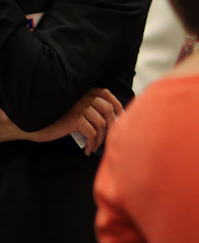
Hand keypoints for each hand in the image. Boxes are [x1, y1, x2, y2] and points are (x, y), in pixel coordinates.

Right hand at [2, 88, 122, 155]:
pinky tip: (87, 150)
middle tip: (109, 138)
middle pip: (108, 110)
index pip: (107, 95)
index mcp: (84, 92)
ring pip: (102, 124)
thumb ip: (89, 109)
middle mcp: (83, 97)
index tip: (121, 118)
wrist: (32, 124)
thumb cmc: (54, 119)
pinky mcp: (75, 119)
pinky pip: (92, 134)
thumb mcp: (73, 109)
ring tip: (94, 146)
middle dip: (112, 126)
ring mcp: (80, 107)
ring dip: (101, 139)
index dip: (118, 106)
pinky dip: (92, 144)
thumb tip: (111, 120)